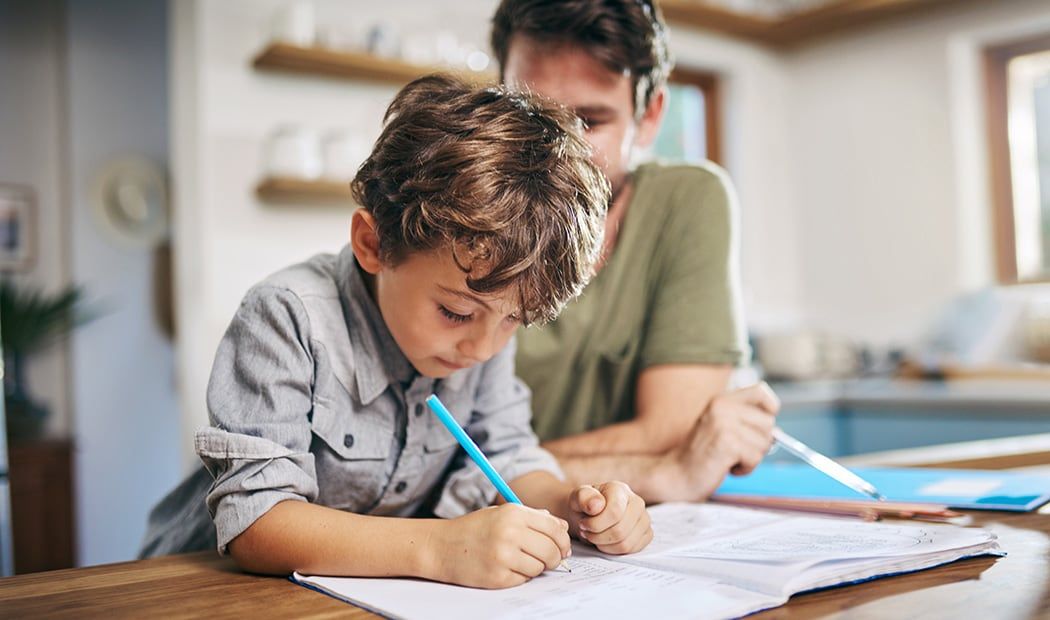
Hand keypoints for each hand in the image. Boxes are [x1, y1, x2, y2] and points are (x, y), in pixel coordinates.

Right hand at [430, 503, 570, 588]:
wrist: (442, 546)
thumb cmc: (475, 528)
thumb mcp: (502, 513)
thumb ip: (533, 518)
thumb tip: (563, 527)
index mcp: (514, 514)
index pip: (554, 529)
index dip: (563, 540)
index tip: (563, 547)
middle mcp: (510, 533)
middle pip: (551, 550)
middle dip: (555, 557)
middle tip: (551, 559)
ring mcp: (503, 556)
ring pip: (539, 567)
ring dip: (536, 567)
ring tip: (520, 560)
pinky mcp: (497, 576)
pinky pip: (524, 579)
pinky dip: (521, 576)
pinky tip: (507, 567)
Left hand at [569, 481, 651, 553]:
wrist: (590, 513)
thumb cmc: (585, 505)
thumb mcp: (577, 498)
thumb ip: (583, 497)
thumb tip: (597, 505)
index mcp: (620, 489)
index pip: (614, 512)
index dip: (595, 524)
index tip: (583, 524)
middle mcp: (637, 502)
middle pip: (620, 531)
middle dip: (598, 536)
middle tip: (587, 532)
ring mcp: (644, 519)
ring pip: (626, 543)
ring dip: (604, 545)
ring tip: (595, 537)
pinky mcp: (647, 534)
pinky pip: (632, 550)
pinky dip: (614, 550)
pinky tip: (605, 542)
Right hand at [654, 382, 779, 501]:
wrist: (677, 475)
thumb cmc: (701, 455)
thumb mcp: (722, 429)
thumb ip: (746, 424)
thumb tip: (778, 433)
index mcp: (721, 400)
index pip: (761, 391)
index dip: (770, 408)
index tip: (761, 426)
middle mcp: (722, 407)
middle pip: (768, 423)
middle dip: (759, 442)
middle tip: (737, 451)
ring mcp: (723, 424)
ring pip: (764, 442)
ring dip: (751, 458)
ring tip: (729, 459)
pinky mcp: (727, 443)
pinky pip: (755, 457)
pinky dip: (745, 468)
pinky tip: (727, 467)